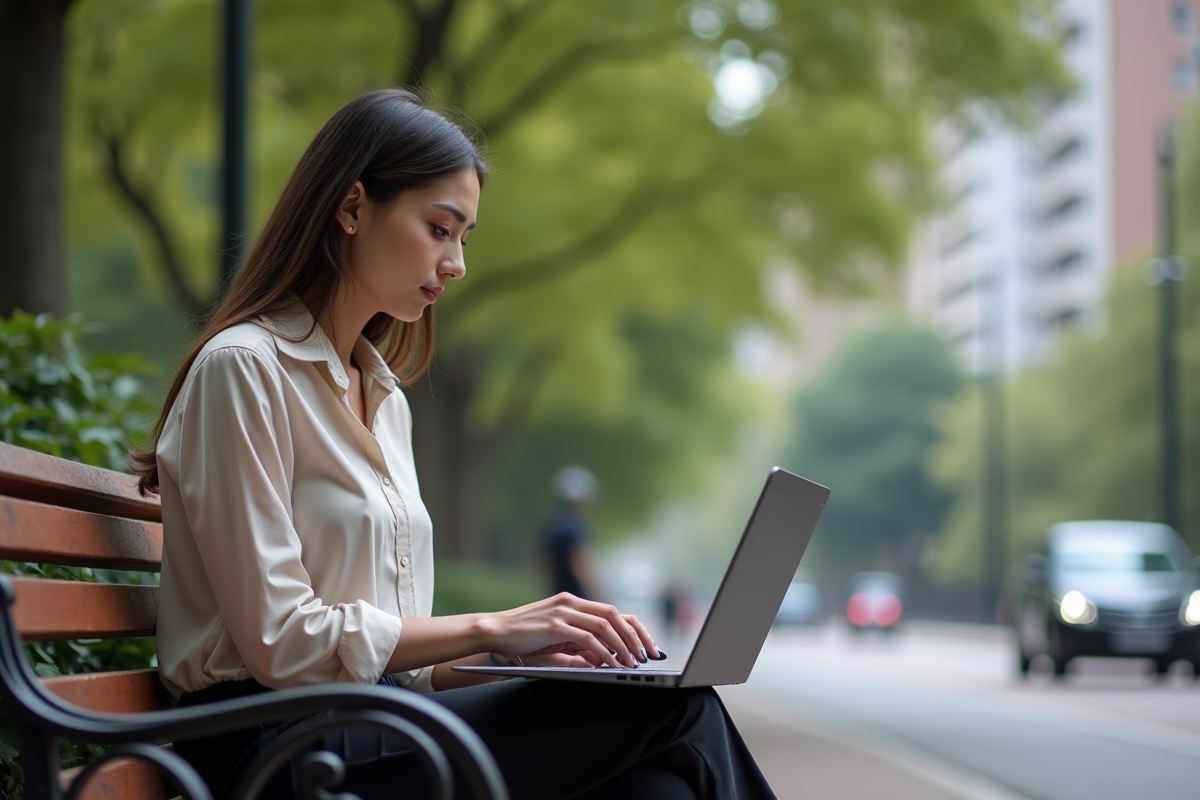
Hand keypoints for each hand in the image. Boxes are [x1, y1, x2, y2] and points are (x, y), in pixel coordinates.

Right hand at [480, 593, 660, 668]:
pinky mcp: (555, 625)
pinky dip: (604, 652)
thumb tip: (602, 658)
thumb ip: (577, 644)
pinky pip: (588, 638)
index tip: (647, 644)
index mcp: (572, 603)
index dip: (634, 627)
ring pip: (605, 625)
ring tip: (632, 663)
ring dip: (623, 645)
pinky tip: (611, 664)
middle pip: (615, 615)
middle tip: (648, 655)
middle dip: (636, 636)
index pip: (612, 610)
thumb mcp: (555, 639)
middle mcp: (571, 602)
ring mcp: (563, 612)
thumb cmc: (522, 638)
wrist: (494, 631)